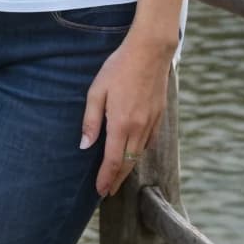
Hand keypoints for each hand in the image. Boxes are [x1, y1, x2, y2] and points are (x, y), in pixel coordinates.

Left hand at [79, 39, 172, 197]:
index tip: (100, 191)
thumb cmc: (119, 68)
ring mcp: (151, 123)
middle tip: (108, 192)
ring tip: (118, 176)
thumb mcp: (97, 91)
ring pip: (139, 154)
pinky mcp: (159, 116)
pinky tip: (134, 152)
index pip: (113, 161)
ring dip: (129, 168)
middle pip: (128, 163)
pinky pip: (149, 142)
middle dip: (117, 180)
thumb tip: (85, 146)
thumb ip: (91, 120)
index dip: (106, 179)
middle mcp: (138, 128)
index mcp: (121, 124)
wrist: (150, 52)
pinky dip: (140, 152)